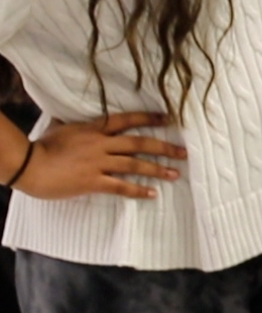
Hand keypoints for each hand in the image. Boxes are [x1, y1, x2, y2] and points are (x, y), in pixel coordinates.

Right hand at [11, 113, 185, 200]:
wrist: (27, 165)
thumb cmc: (40, 146)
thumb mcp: (61, 129)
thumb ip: (77, 125)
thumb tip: (79, 119)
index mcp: (93, 129)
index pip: (126, 120)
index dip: (148, 118)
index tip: (168, 119)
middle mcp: (100, 144)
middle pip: (138, 143)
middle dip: (164, 147)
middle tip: (184, 152)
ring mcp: (97, 163)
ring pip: (134, 164)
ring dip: (157, 169)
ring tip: (175, 173)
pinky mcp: (92, 181)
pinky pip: (120, 186)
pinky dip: (137, 190)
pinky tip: (152, 193)